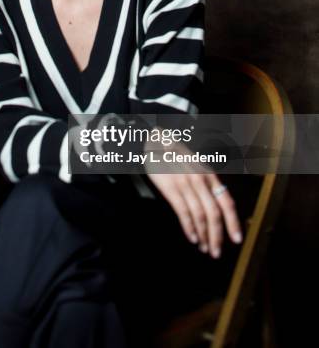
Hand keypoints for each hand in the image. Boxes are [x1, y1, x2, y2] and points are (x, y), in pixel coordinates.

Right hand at [144, 136, 242, 257]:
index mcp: (210, 176)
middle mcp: (201, 180)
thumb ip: (205, 185)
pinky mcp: (172, 188)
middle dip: (217, 236)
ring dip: (203, 235)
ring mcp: (187, 184)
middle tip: (216, 252)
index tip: (237, 239)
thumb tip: (214, 208)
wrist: (156, 141)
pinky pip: (183, 211)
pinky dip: (189, 227)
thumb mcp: (196, 167)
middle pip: (215, 213)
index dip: (233, 222)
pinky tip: (191, 237)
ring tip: (203, 248)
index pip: (227, 202)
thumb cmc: (176, 156)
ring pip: (200, 215)